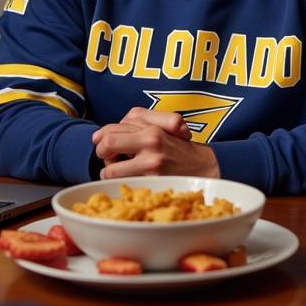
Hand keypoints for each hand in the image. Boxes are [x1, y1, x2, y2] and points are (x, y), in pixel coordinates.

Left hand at [92, 108, 217, 178]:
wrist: (205, 168)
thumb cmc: (179, 147)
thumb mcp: (163, 125)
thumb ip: (136, 121)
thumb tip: (102, 135)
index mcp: (151, 128)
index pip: (111, 130)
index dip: (101, 138)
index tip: (102, 144)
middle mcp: (151, 143)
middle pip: (107, 145)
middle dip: (101, 153)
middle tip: (108, 157)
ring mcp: (152, 164)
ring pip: (110, 170)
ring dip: (109, 172)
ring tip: (120, 170)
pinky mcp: (153, 182)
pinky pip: (123, 184)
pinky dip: (120, 184)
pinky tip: (130, 180)